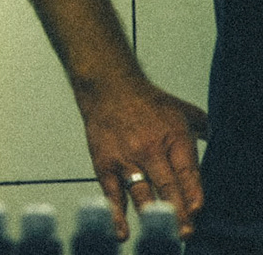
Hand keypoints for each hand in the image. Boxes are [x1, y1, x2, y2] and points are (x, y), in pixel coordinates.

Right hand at [75, 77, 207, 238]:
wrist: (107, 87)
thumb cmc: (146, 100)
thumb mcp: (182, 110)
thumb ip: (202, 128)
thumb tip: (215, 142)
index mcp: (173, 137)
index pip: (186, 171)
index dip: (193, 193)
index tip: (198, 210)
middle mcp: (149, 149)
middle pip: (166, 186)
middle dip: (178, 212)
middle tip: (186, 232)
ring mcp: (126, 158)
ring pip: (141, 192)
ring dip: (153, 216)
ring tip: (164, 233)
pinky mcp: (104, 164)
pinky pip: (112, 193)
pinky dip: (117, 214)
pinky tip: (123, 231)